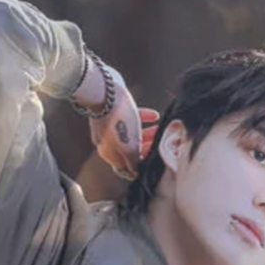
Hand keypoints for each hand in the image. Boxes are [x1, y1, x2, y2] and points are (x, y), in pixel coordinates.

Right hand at [72, 55, 150, 179]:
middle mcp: (107, 141)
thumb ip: (132, 162)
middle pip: (129, 150)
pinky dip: (143, 118)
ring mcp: (110, 125)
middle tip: (159, 143)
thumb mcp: (128, 146)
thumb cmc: (117, 120)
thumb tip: (134, 174)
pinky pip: (130, 118)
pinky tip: (154, 115)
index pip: (124, 167)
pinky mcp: (114, 110)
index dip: (139, 166)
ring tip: (159, 129)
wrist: (104, 90)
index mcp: (109, 152)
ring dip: (146, 133)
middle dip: (145, 148)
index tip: (152, 159)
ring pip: (131, 134)